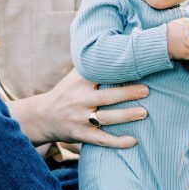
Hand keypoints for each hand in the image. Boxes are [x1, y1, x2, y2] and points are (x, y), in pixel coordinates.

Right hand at [23, 68, 147, 147]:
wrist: (42, 117)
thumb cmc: (66, 93)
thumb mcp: (74, 77)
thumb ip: (92, 66)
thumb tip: (119, 47)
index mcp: (78, 83)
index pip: (99, 75)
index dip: (116, 72)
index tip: (135, 67)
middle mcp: (78, 100)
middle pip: (105, 96)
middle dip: (127, 93)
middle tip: (146, 90)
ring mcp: (79, 118)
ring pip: (105, 117)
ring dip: (126, 115)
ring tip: (144, 113)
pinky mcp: (81, 135)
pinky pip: (101, 139)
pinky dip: (117, 141)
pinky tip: (133, 141)